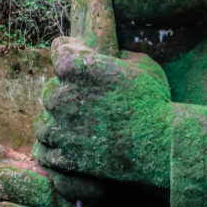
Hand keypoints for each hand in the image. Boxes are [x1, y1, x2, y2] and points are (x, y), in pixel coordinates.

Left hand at [34, 37, 172, 188]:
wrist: (162, 145)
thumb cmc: (155, 102)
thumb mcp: (140, 65)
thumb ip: (116, 56)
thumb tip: (111, 56)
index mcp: (74, 67)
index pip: (58, 50)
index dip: (70, 52)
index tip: (76, 59)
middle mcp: (58, 96)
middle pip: (50, 89)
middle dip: (65, 92)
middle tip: (85, 101)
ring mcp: (58, 128)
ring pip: (43, 121)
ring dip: (56, 122)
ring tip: (77, 127)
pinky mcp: (62, 156)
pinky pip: (45, 149)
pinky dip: (55, 148)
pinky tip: (69, 147)